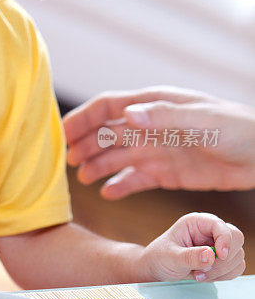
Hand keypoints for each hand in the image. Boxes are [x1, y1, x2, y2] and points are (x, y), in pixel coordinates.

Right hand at [62, 86, 254, 197]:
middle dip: (84, 144)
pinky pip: (137, 179)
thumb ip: (166, 116)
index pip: (109, 108)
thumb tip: (129, 114)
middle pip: (107, 133)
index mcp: (156, 105)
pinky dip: (121, 185)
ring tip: (82, 178)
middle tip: (65, 161)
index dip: (83, 119)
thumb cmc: (239, 130)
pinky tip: (108, 193)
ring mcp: (158, 150)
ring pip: (117, 157)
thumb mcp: (203, 120)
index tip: (61, 134)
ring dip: (98, 165)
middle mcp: (152, 126)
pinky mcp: (168, 173)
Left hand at [139, 213, 244, 282]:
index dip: (225, 239)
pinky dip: (224, 276)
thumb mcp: (170, 257)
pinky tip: (205, 276)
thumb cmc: (160, 257)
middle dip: (223, 259)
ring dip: (221, 271)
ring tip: (198, 275)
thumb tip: (211, 256)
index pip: (221, 226)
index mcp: (197, 223)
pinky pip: (236, 268)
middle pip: (236, 239)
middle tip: (203, 270)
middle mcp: (210, 231)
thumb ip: (189, 256)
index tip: (220, 255)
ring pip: (237, 256)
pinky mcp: (222, 259)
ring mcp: (218, 245)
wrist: (158, 269)